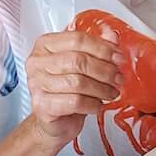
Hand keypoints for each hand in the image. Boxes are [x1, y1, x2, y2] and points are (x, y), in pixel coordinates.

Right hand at [25, 27, 121, 150]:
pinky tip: (97, 104)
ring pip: (78, 82)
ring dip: (101, 89)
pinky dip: (92, 104)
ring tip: (111, 92)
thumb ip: (96, 47)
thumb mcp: (82, 64)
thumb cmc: (66, 89)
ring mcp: (37, 83)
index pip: (77, 39)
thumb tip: (112, 36)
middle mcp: (37, 62)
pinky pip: (75, 101)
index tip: (118, 57)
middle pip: (78, 60)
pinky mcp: (42, 105)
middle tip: (118, 78)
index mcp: (46, 44)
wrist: (55, 119)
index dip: (102, 48)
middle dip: (104, 70)